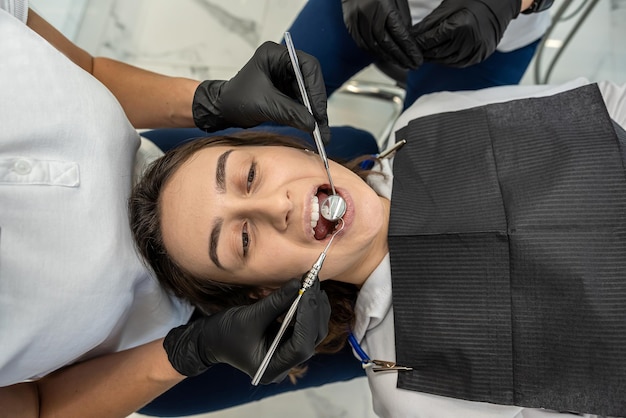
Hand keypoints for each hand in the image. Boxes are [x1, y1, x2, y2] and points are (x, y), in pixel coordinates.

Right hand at [163, 278, 330, 383]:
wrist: (211, 340)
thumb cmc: (224, 333)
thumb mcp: (249, 316)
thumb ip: (276, 302)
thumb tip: (299, 283)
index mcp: (273, 368)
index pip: (301, 346)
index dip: (308, 318)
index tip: (308, 293)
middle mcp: (285, 364)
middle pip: (312, 338)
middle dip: (314, 309)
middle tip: (313, 282)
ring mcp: (288, 353)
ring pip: (313, 331)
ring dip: (314, 306)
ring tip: (311, 282)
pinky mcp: (288, 341)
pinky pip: (305, 325)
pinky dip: (307, 308)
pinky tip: (307, 290)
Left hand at [192, 41, 329, 143]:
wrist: (223, 110)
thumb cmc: (235, 100)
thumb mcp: (264, 105)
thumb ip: (290, 112)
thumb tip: (313, 125)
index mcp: (275, 54)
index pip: (306, 66)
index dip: (315, 89)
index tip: (318, 111)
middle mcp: (283, 62)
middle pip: (311, 80)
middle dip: (317, 104)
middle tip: (322, 125)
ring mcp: (286, 76)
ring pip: (309, 92)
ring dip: (315, 112)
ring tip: (320, 132)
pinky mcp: (287, 90)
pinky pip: (304, 102)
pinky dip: (308, 116)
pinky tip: (313, 128)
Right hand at [342, 0, 421, 68]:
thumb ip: (402, 16)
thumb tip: (408, 38)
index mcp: (382, 5)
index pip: (398, 33)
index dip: (409, 49)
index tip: (417, 59)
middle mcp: (368, 13)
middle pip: (386, 43)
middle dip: (400, 57)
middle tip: (412, 65)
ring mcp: (356, 18)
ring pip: (373, 46)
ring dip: (388, 57)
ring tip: (400, 63)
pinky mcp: (349, 21)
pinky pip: (361, 43)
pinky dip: (373, 51)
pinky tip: (383, 55)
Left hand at [411, 0, 520, 67]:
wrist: (501, 2)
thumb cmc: (473, 0)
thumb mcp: (448, 7)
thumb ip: (429, 24)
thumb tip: (412, 36)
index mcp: (460, 26)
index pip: (430, 41)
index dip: (418, 44)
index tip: (410, 45)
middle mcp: (469, 41)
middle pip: (437, 53)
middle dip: (424, 52)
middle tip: (415, 52)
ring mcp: (476, 50)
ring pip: (447, 61)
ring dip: (435, 59)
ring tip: (427, 54)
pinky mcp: (481, 56)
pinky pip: (459, 63)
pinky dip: (448, 61)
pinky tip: (442, 56)